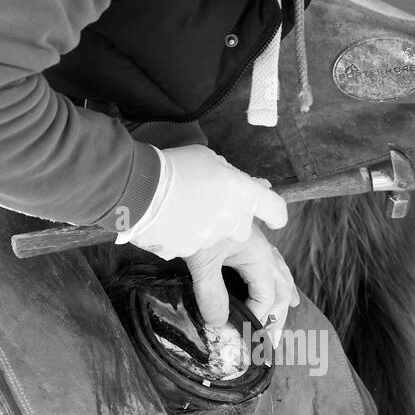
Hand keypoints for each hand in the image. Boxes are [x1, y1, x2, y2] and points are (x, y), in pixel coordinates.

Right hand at [119, 144, 287, 258]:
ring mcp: (213, 242)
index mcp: (244, 195)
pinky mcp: (189, 255)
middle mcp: (235, 222)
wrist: (138, 188)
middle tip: (210, 202)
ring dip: (205, 226)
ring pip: (217, 237)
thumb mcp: (210, 159)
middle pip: (244, 227)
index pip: (276, 210)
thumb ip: (233, 176)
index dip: (275, 214)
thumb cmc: (175, 166)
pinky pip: (191, 245)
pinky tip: (168, 220)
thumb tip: (249, 183)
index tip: (272, 217)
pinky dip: (184, 235)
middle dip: (231, 218)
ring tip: (182, 207)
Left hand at [185, 226, 299, 344]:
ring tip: (291, 307)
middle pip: (282, 286)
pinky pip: (267, 256)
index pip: (268, 297)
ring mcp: (255, 238)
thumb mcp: (201, 261)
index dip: (257, 318)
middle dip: (278, 315)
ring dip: (283, 292)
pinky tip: (274, 271)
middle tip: (270, 342)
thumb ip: (212, 295)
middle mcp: (262, 247)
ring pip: (278, 269)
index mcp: (258, 254)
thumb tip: (219, 325)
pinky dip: (273, 271)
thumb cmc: (191, 220)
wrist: (174, 186)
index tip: (242, 335)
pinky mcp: (243, 232)